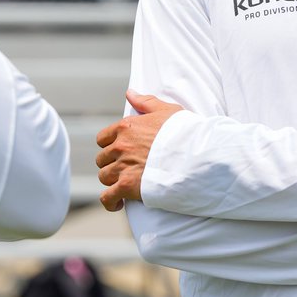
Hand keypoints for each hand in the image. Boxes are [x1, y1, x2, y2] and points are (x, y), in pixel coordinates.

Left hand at [95, 90, 183, 211]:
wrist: (195, 156)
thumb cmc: (184, 132)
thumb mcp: (167, 110)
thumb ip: (145, 102)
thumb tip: (129, 93)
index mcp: (126, 127)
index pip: (103, 138)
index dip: (110, 146)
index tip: (121, 152)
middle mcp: (120, 146)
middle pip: (102, 158)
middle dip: (112, 164)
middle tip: (127, 169)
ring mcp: (122, 166)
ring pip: (104, 176)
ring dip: (112, 181)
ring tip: (125, 185)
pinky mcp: (127, 186)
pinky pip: (108, 197)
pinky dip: (110, 202)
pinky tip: (118, 204)